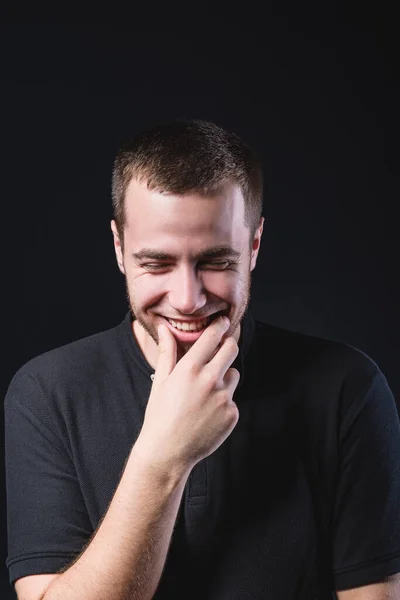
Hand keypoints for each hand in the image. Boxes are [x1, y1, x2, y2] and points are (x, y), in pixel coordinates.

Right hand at [134, 316, 239, 476]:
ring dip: (224, 378)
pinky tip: (207, 414)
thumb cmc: (160, 415)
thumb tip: (165, 328)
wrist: (167, 452)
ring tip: (204, 394)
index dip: (220, 326)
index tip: (223, 322)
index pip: (213, 336)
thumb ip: (168, 352)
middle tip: (221, 348)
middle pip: (231, 349)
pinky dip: (223, 403)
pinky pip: (232, 399)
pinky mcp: (232, 414)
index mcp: (190, 369)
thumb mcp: (161, 381)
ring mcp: (223, 398)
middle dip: (228, 345)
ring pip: (233, 375)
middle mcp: (209, 380)